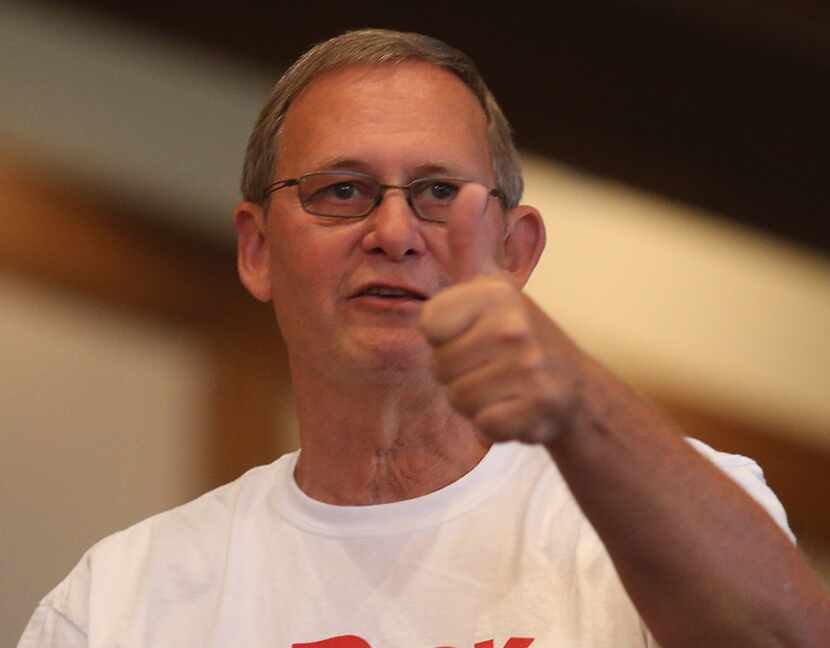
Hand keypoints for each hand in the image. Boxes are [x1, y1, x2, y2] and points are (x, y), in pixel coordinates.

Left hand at [418, 196, 581, 443]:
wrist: (572, 386)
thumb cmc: (516, 330)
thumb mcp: (491, 283)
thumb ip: (472, 241)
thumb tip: (470, 188)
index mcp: (495, 294)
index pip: (429, 326)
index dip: (445, 335)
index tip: (472, 331)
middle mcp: (514, 326)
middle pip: (439, 365)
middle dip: (457, 371)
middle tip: (488, 362)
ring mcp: (528, 368)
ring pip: (458, 397)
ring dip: (474, 398)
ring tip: (501, 382)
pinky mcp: (536, 407)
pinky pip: (484, 423)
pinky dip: (494, 422)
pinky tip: (514, 405)